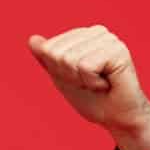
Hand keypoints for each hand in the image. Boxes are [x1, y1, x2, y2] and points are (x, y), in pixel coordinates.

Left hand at [27, 24, 149, 135]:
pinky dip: (92, 82)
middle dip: (69, 76)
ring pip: (70, 59)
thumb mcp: (62, 78)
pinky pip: (85, 66)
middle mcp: (97, 32)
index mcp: (83, 35)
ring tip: (99, 83)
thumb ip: (47, 59)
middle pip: (57, 53)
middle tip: (89, 83)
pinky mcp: (117, 50)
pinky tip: (106, 84)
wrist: (117, 118)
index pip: (48, 49)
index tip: (78, 80)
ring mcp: (109, 39)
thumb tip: (32, 39)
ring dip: (81, 80)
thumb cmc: (92, 99)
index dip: (58, 72)